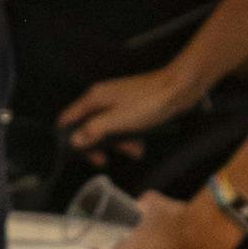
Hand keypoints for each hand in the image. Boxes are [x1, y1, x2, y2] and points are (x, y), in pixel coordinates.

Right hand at [58, 65, 195, 151]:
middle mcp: (102, 99)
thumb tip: (74, 141)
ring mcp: (117, 103)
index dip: (69, 137)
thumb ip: (93, 130)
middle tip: (103, 159)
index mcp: (94, 98)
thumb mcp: (117, 121)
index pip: (68, 118)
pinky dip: (130, 138)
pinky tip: (140, 146)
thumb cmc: (149, 101)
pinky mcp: (132, 108)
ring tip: (133, 151)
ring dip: (119, 144)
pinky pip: (123, 127)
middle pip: (88, 127)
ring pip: (108, 129)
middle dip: (98, 145)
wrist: (179, 89)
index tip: (78, 154)